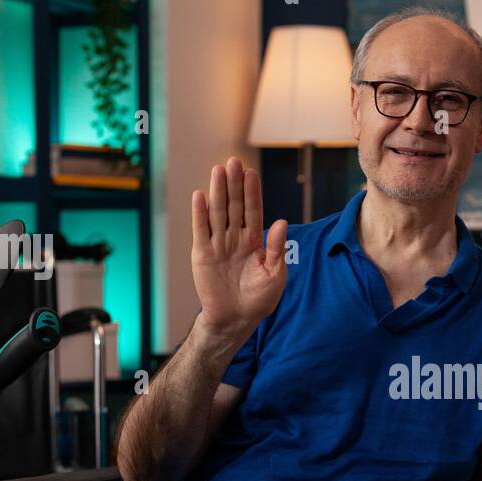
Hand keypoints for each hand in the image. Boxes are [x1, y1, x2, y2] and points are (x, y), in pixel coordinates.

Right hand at [191, 158, 287, 333]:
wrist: (236, 319)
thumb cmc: (259, 299)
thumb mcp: (275, 275)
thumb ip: (277, 248)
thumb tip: (282, 221)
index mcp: (255, 241)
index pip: (253, 211)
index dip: (252, 192)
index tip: (251, 172)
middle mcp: (235, 238)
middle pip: (234, 206)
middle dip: (234, 184)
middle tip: (233, 161)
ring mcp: (218, 244)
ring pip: (218, 213)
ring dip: (218, 192)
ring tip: (218, 170)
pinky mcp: (202, 253)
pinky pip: (201, 230)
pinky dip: (200, 213)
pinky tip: (200, 196)